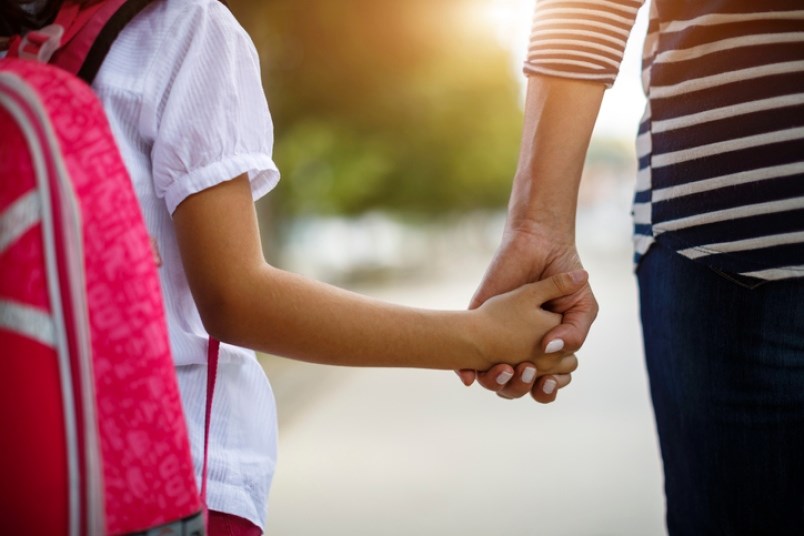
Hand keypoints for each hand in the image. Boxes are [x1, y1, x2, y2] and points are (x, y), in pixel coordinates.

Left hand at [461, 225, 597, 401]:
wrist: (541, 247)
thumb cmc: (566, 280)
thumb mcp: (581, 308)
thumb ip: (575, 332)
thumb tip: (549, 349)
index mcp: (547, 351)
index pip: (545, 384)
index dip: (547, 389)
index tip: (549, 380)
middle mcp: (521, 350)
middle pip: (517, 387)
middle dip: (521, 388)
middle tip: (527, 371)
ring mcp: (497, 340)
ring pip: (492, 379)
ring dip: (497, 383)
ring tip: (506, 369)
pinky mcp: (476, 324)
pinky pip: (465, 358)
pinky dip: (465, 373)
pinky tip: (469, 375)